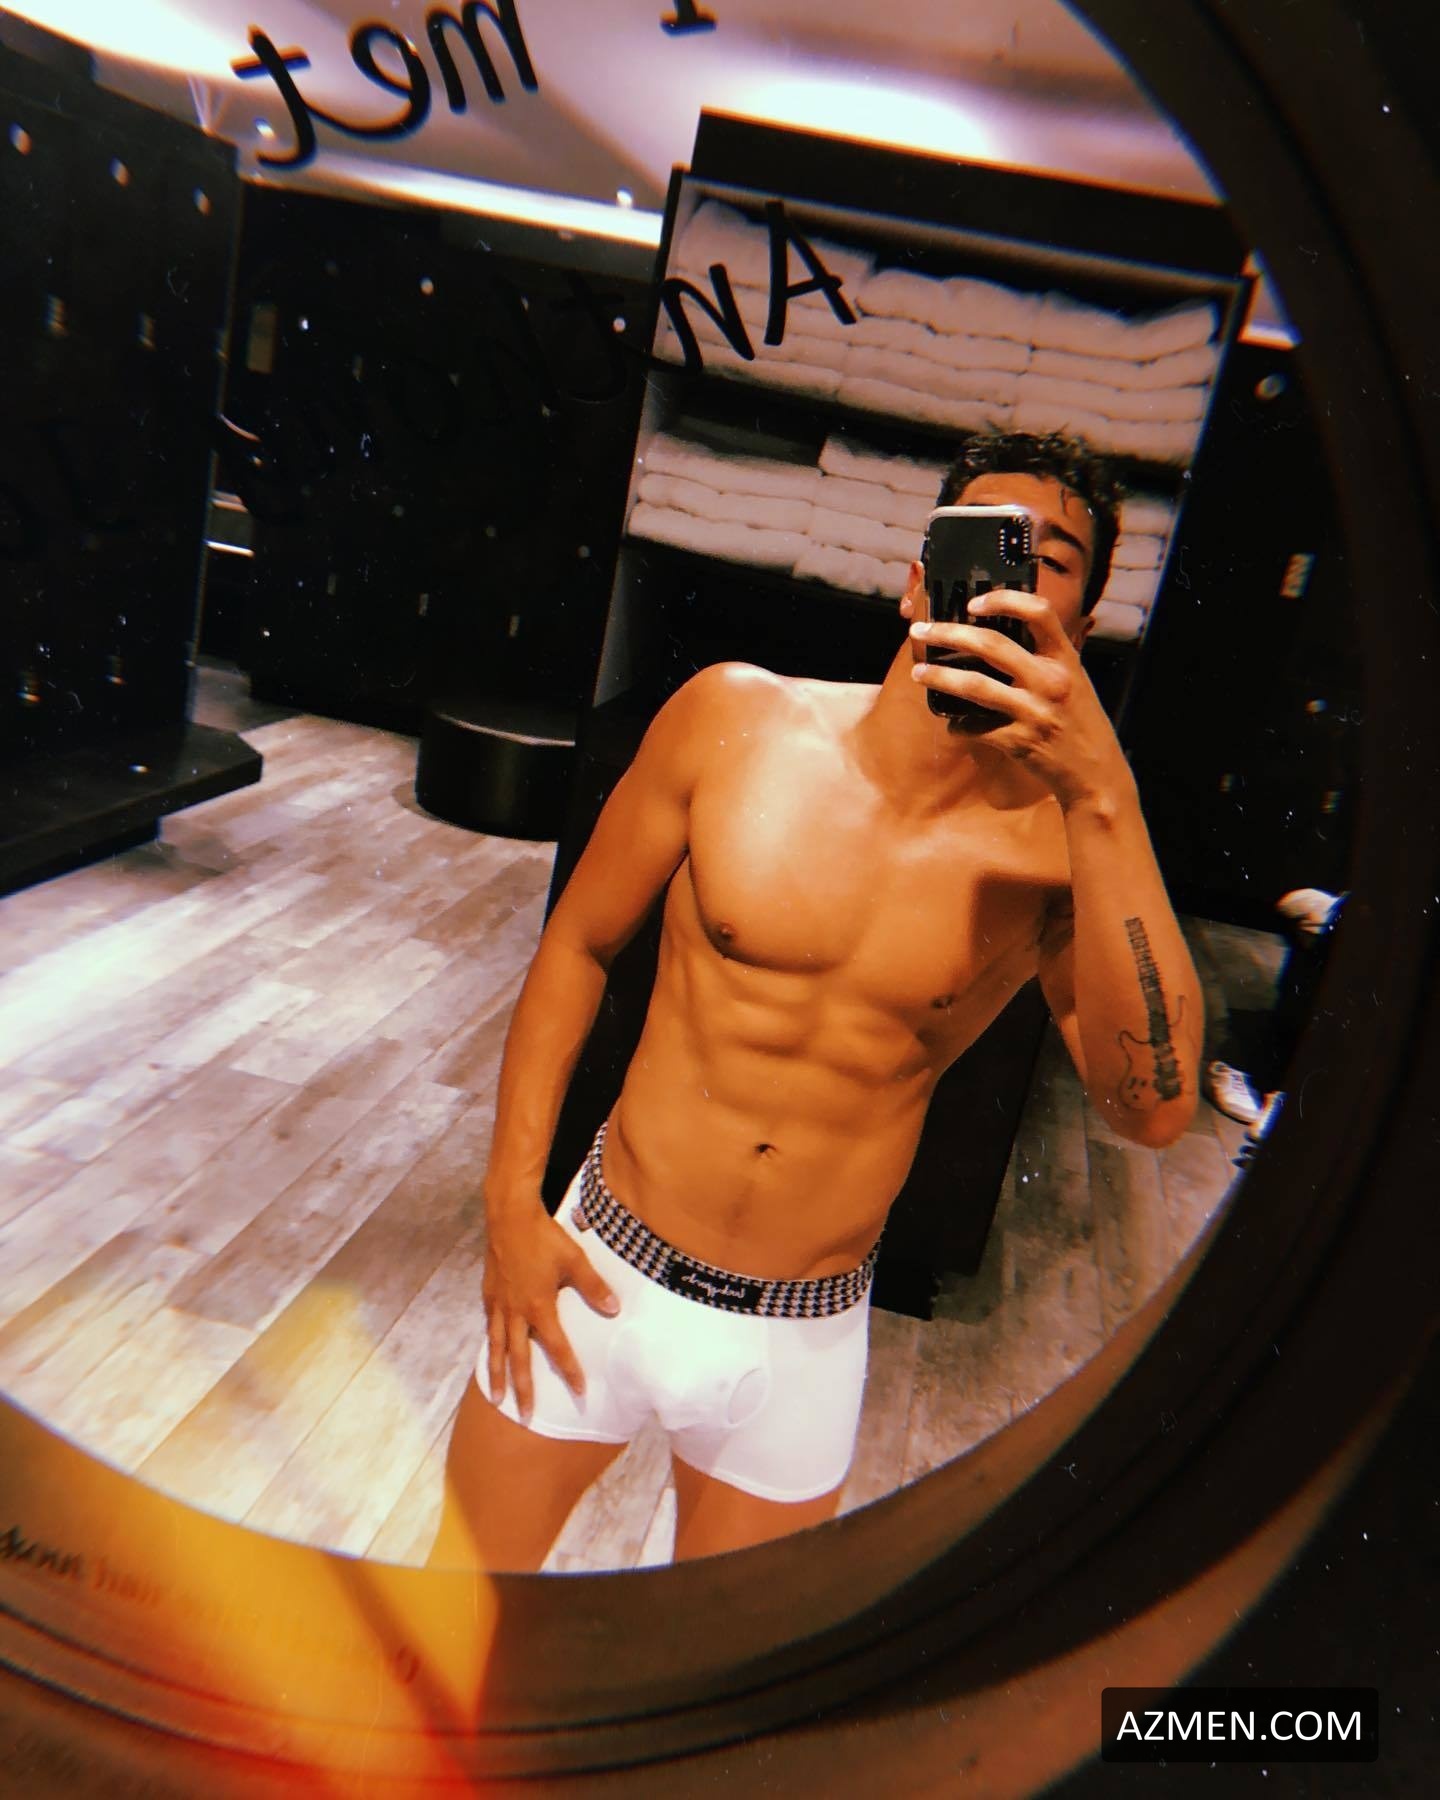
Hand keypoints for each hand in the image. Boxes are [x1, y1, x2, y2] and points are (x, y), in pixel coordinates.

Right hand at [481, 1197, 618, 1420]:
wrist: (509, 1215)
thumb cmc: (545, 1237)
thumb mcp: (575, 1260)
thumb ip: (594, 1287)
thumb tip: (614, 1309)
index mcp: (539, 1308)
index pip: (557, 1348)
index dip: (570, 1371)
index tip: (580, 1392)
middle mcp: (516, 1312)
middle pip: (519, 1359)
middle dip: (523, 1389)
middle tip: (525, 1415)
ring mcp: (499, 1303)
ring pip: (497, 1347)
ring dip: (497, 1374)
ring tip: (496, 1398)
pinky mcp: (489, 1292)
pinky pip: (489, 1324)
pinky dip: (490, 1341)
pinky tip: (492, 1348)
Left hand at [909, 591, 1129, 810]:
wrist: (1096, 771)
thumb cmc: (1080, 721)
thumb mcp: (1073, 680)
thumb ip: (1045, 658)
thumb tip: (996, 636)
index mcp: (1065, 659)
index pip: (1038, 613)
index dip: (1004, 600)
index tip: (972, 603)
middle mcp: (1050, 681)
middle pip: (992, 645)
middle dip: (949, 635)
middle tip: (921, 632)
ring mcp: (1034, 712)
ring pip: (975, 686)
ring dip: (940, 677)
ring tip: (918, 672)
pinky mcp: (1019, 742)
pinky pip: (976, 728)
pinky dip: (958, 725)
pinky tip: (953, 724)